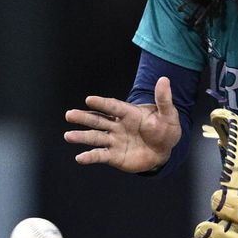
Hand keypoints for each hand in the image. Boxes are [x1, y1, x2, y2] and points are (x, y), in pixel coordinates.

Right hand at [63, 77, 181, 172]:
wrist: (164, 151)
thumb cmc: (165, 129)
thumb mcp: (168, 114)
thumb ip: (164, 99)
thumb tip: (164, 79)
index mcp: (129, 113)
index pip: (113, 107)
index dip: (102, 103)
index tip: (89, 100)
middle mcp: (118, 125)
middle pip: (98, 120)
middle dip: (84, 117)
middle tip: (69, 115)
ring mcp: (114, 140)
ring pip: (95, 137)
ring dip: (82, 137)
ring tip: (68, 136)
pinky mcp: (114, 156)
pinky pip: (100, 155)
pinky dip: (90, 157)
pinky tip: (80, 157)